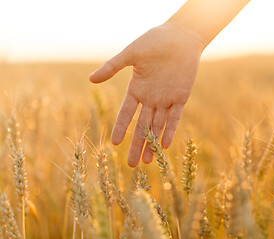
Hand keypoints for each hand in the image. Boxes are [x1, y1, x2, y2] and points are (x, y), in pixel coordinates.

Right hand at [89, 23, 203, 166]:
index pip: (127, 113)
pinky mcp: (181, 97)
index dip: (121, 128)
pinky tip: (165, 145)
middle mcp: (151, 98)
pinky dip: (170, 130)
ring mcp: (166, 99)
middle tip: (131, 165)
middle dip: (137, 145)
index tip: (114, 143)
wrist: (180, 36)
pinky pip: (175, 117)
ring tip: (147, 162)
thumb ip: (112, 67)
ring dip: (153, 143)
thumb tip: (90, 79)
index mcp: (137, 88)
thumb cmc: (155, 41)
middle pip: (142, 126)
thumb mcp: (131, 54)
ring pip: (158, 126)